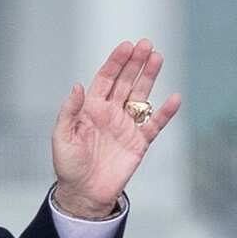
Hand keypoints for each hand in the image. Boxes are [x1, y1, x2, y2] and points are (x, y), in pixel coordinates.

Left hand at [51, 39, 180, 217]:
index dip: (116, 62)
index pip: (105, 79)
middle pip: (126, 82)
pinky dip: (165, 112)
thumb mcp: (62, 137)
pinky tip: (174, 98)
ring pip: (141, 96)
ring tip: (158, 57)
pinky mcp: (139, 142)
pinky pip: (154, 124)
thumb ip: (70, 111)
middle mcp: (110, 113)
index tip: (126, 46)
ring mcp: (126, 126)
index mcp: (91, 109)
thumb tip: (78, 86)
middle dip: (135, 63)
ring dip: (149, 77)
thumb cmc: (68, 165)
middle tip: (146, 44)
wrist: (84, 193)